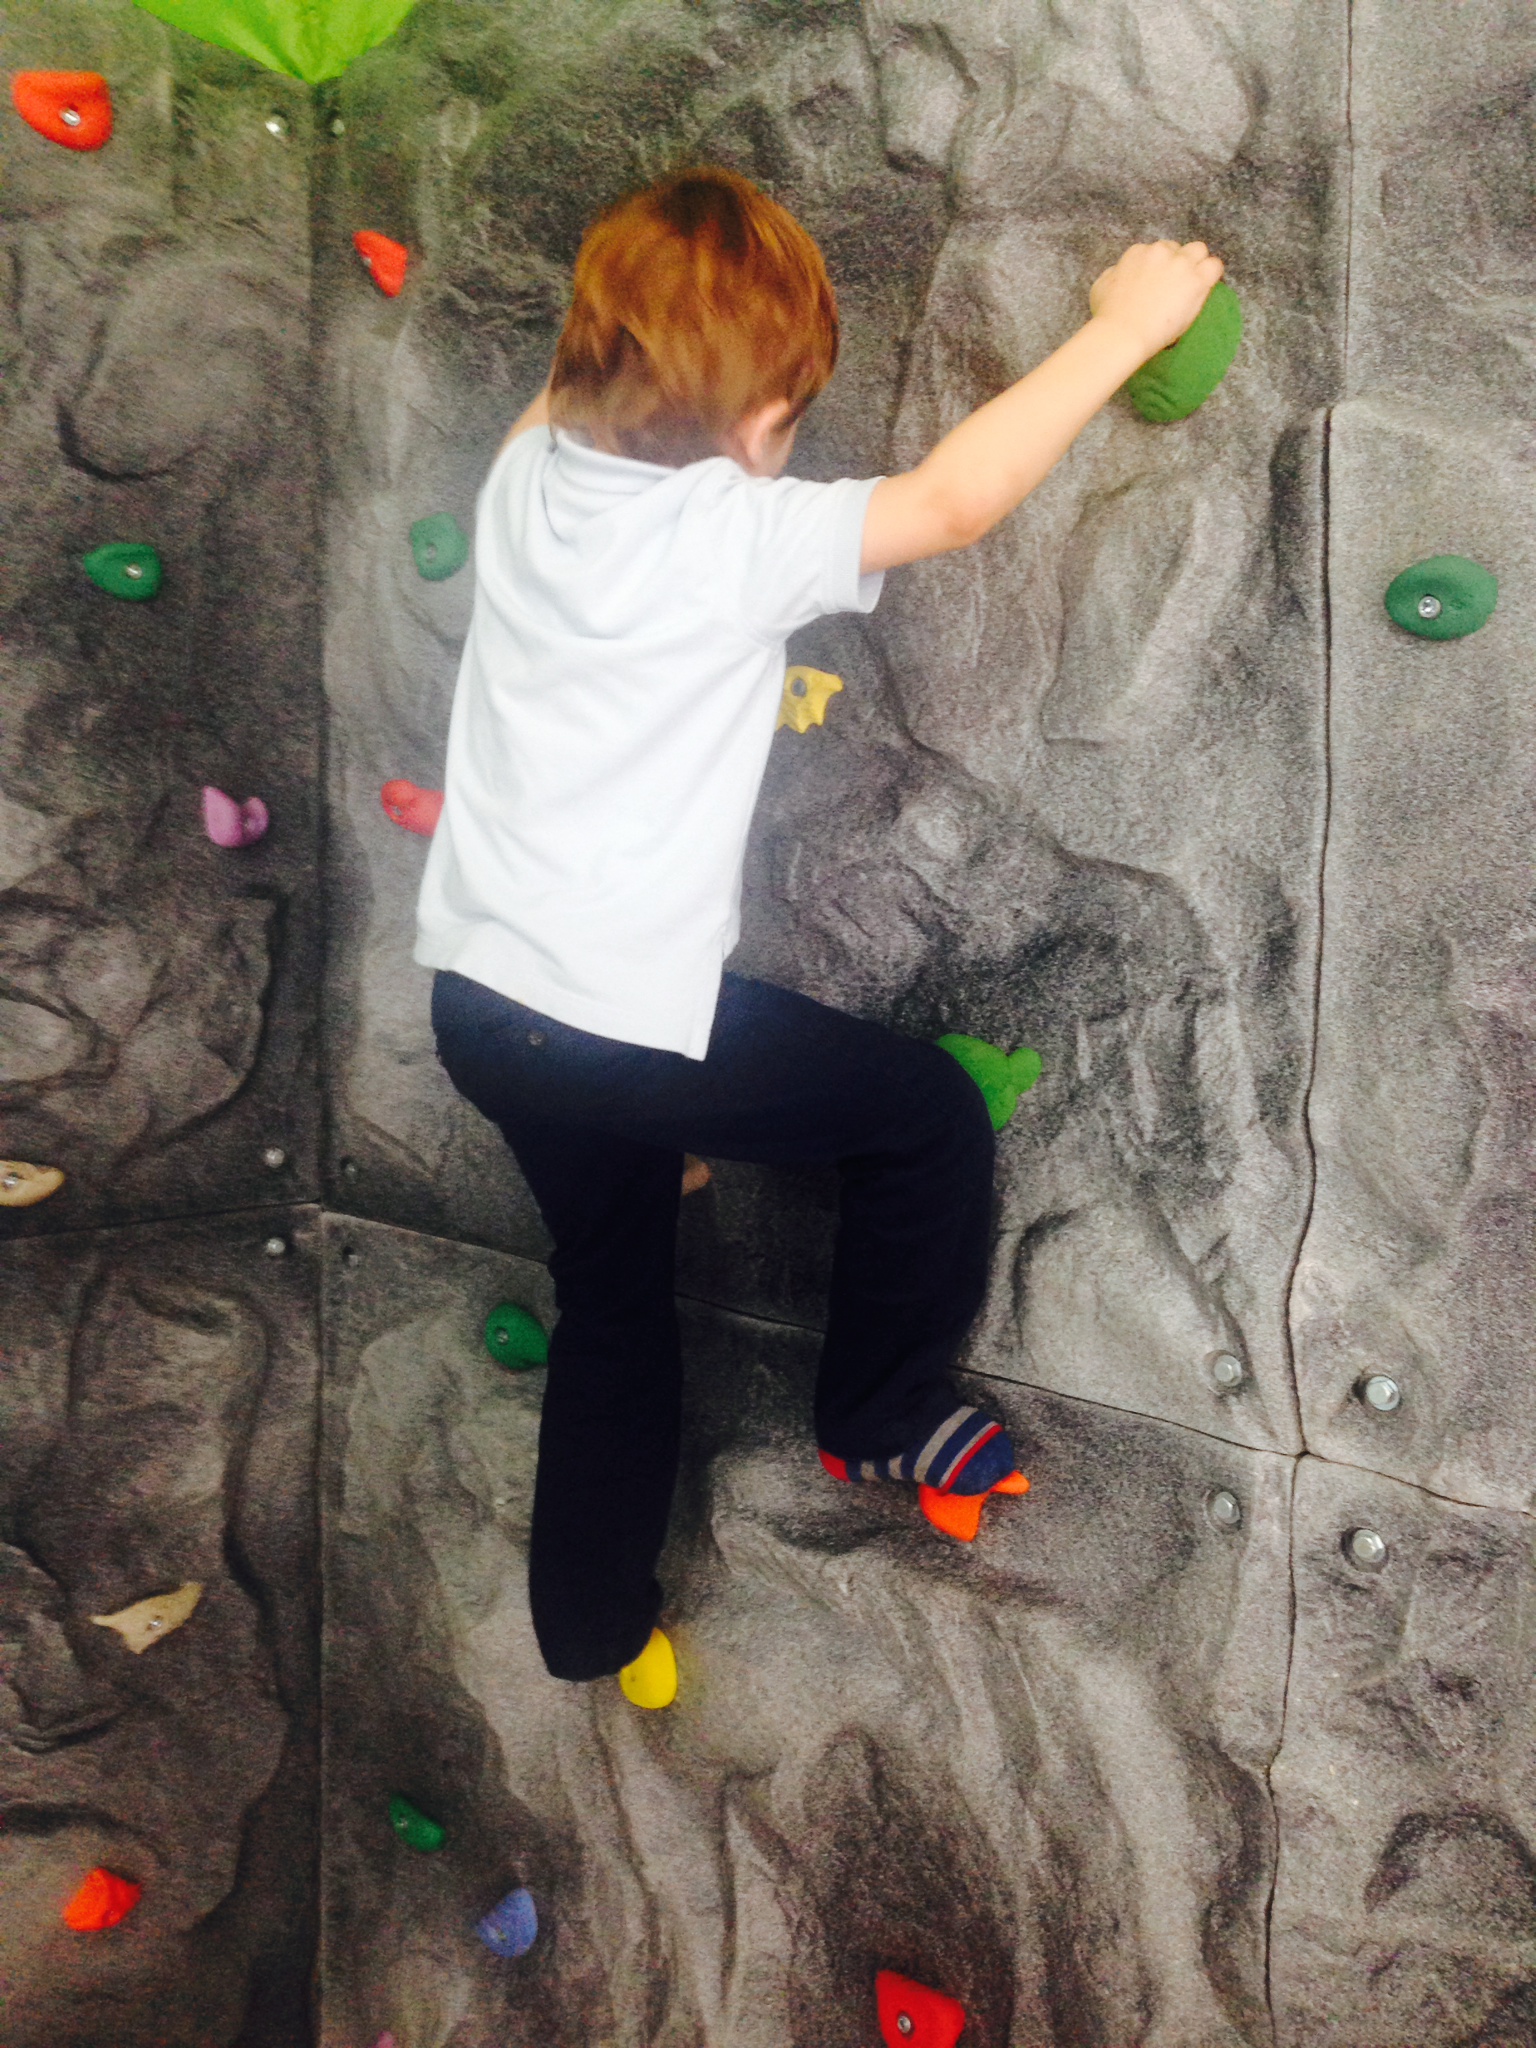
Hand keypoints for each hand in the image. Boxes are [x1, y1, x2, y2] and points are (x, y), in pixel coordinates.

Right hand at [1088, 240, 1225, 362]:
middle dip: (1178, 263)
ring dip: (1197, 264)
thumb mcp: (1100, 286)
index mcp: (1138, 252)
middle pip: (1178, 248)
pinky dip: (1212, 276)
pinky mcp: (1197, 280)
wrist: (1124, 333)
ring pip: (1199, 251)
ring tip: (1192, 286)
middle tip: (1175, 285)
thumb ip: (1113, 273)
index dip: (1160, 267)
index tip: (1159, 282)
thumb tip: (1118, 272)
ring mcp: (1181, 264)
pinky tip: (1205, 289)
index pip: (1157, 251)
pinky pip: (1215, 266)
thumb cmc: (1108, 316)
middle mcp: (1161, 252)